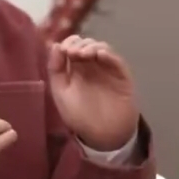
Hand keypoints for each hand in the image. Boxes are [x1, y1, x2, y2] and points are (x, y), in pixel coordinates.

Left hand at [48, 35, 139, 150]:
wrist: (103, 136)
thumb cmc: (80, 117)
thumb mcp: (61, 94)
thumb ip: (56, 70)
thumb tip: (55, 45)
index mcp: (75, 70)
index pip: (72, 47)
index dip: (68, 42)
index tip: (64, 48)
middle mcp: (91, 66)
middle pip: (86, 44)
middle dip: (79, 43)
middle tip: (74, 53)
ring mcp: (107, 69)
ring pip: (102, 48)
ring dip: (92, 46)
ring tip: (84, 54)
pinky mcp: (122, 75)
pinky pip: (116, 60)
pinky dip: (108, 54)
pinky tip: (100, 55)